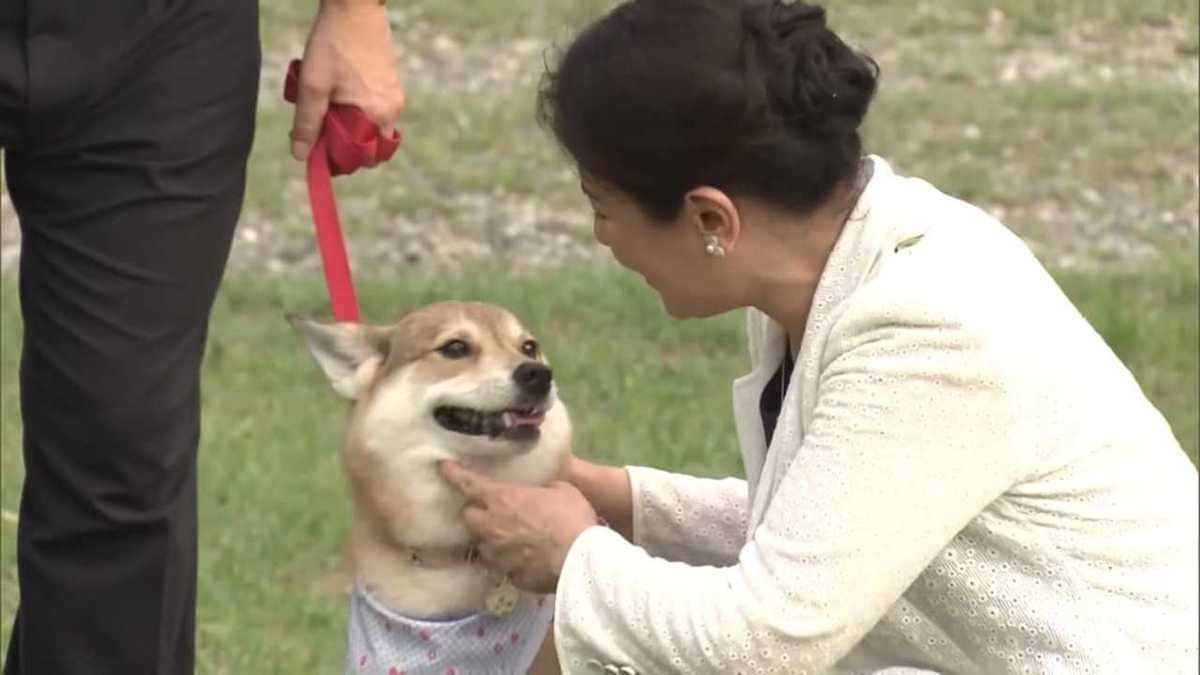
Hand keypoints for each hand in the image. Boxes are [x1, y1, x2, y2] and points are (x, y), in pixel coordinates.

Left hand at [291, 0, 405, 159]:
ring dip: (351, 125)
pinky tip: (340, 90)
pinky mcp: (392, 83)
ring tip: (329, 103)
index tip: (318, 150)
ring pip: (371, 126)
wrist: (355, 6)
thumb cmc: (333, 44)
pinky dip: (358, 109)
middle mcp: (393, 110)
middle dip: (346, 144)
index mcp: (378, 116)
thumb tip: (300, 157)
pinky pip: (375, 109)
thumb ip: (307, 124)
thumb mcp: (313, 86)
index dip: (340, 161)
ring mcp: (395, 96)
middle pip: (370, 145)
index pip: (365, 158)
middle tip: (321, 128)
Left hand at [439, 460, 598, 592]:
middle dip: (475, 512)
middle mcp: (491, 527)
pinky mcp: (509, 576)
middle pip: (469, 517)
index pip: (468, 483)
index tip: (443, 467)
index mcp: (502, 499)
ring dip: (491, 539)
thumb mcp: (562, 490)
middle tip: (488, 510)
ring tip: (507, 538)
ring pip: (483, 545)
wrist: (581, 562)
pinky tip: (525, 559)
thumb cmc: (571, 519)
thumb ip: (544, 490)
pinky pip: (503, 565)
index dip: (453, 473)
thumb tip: (543, 492)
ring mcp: (497, 555)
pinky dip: (510, 561)